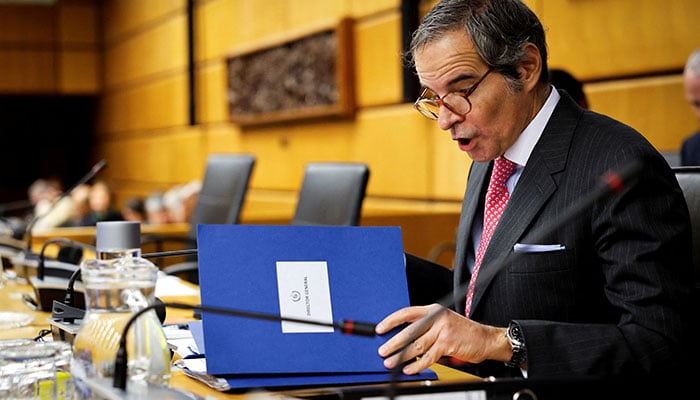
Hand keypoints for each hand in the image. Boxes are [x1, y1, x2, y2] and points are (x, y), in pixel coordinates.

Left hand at [375, 304, 509, 374]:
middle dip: (393, 342)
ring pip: (416, 345)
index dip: (391, 321)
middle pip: (409, 330)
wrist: (485, 338)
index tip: (380, 329)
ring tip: (391, 362)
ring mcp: (442, 331)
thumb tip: (402, 337)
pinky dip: (416, 365)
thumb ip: (425, 326)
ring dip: (401, 356)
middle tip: (382, 351)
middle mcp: (437, 318)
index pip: (407, 313)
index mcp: (433, 310)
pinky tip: (409, 369)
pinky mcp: (448, 344)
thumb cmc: (462, 331)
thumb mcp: (442, 322)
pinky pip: (428, 357)